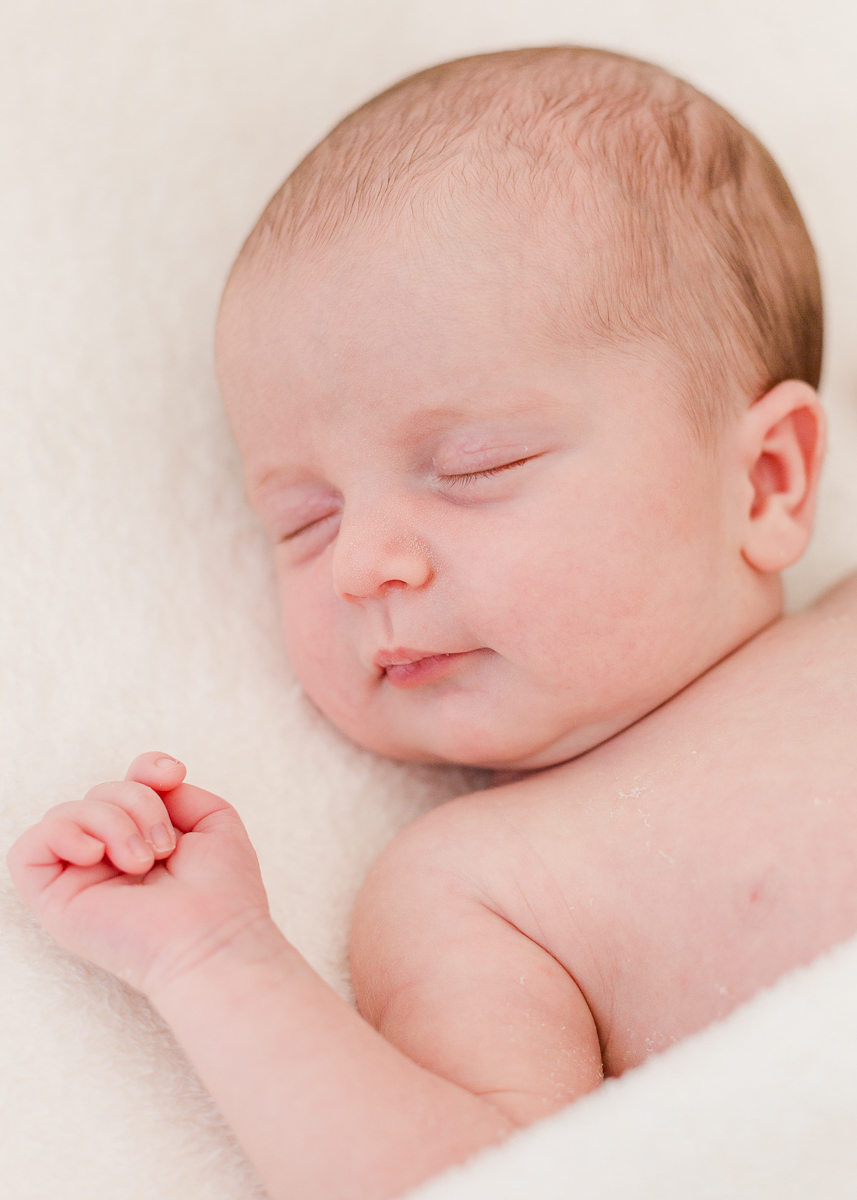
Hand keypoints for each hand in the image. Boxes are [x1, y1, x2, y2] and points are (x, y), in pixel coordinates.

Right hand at [6, 753, 272, 994]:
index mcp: (146, 839)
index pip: (127, 784)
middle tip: (165, 847)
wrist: (212, 941)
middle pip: (101, 792)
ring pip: (66, 812)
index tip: (173, 776)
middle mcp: (110, 857)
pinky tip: (98, 855)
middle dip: (138, 802)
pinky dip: (63, 834)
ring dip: (112, 821)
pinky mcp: (55, 901)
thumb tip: (144, 779)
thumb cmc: (223, 893)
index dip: (146, 768)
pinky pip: (28, 849)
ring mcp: (80, 878)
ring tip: (142, 862)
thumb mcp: (213, 820)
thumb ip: (175, 790)